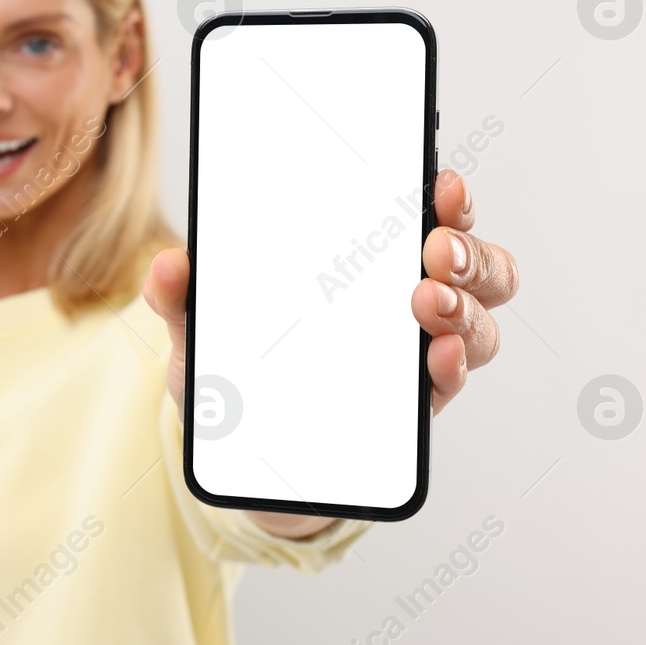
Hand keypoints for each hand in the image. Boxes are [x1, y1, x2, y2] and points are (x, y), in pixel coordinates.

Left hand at [142, 169, 518, 536]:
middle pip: (474, 265)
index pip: (425, 217)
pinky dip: (453, 366)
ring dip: (465, 305)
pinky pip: (450, 381)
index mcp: (362, 264)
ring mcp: (414, 356)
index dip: (445, 197)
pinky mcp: (414, 410)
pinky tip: (437, 357)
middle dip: (467, 248)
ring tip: (429, 301)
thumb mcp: (200, 331)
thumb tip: (168, 266)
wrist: (242, 460)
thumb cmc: (236, 378)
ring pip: (477, 321)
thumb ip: (181, 298)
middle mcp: (403, 302)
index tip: (440, 184)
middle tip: (436, 248)